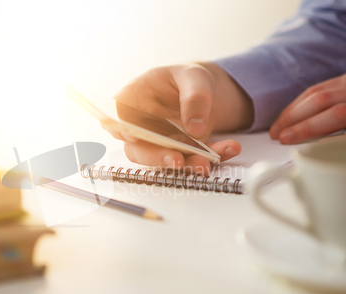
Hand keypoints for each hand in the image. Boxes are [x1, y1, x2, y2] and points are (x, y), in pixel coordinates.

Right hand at [104, 63, 252, 173]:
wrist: (201, 93)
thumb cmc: (185, 80)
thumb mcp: (194, 77)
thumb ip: (194, 97)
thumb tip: (195, 127)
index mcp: (133, 100)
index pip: (116, 117)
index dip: (120, 129)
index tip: (133, 136)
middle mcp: (141, 127)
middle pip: (138, 148)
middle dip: (157, 157)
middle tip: (176, 159)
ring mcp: (158, 144)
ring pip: (164, 160)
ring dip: (185, 164)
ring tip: (205, 163)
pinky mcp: (179, 153)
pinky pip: (193, 159)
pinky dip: (212, 157)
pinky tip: (228, 147)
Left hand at [271, 67, 345, 143]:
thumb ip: (338, 103)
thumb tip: (301, 124)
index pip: (316, 92)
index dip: (292, 110)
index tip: (276, 126)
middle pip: (322, 99)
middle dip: (294, 118)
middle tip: (277, 135)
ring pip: (339, 112)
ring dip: (308, 127)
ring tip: (288, 139)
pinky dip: (338, 141)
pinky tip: (319, 147)